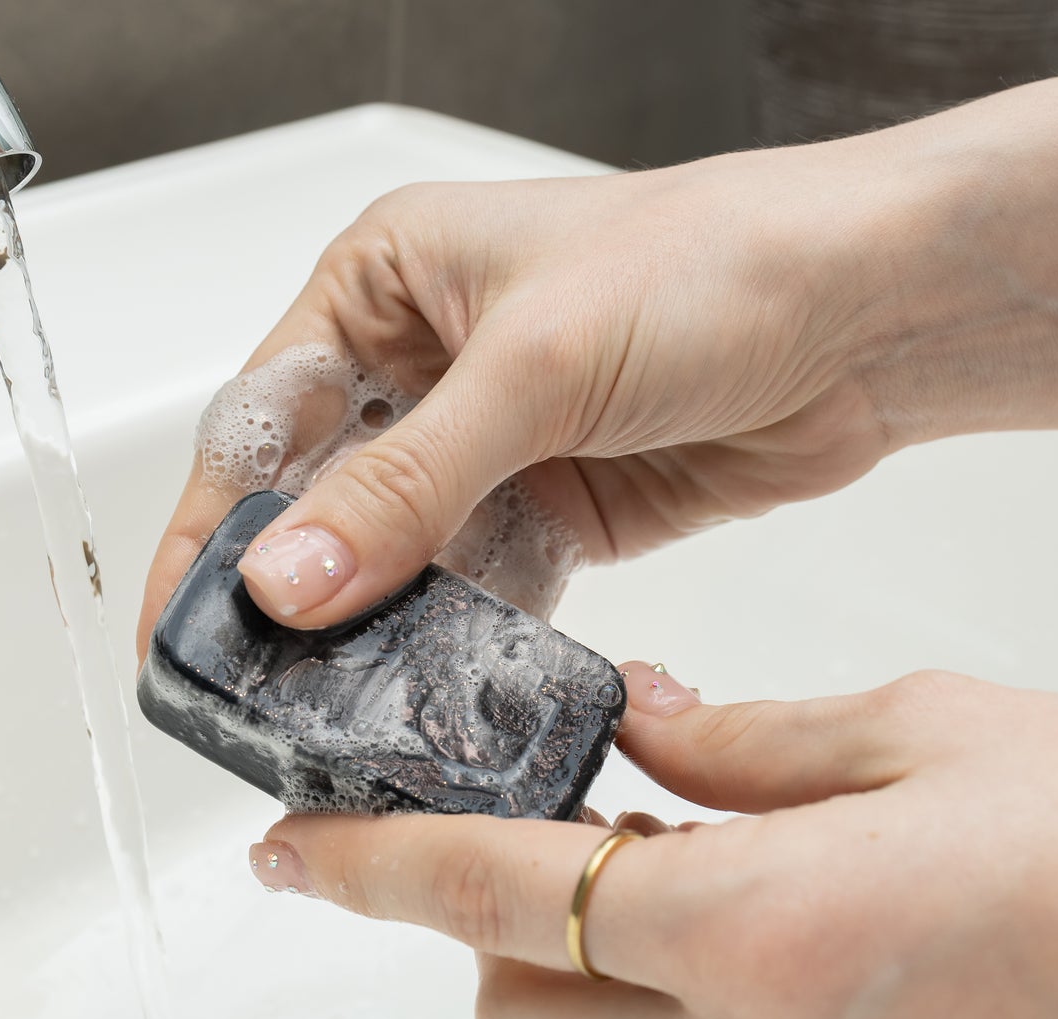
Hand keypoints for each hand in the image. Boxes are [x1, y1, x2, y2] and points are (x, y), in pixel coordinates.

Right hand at [139, 49, 1057, 655]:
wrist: (876, 314)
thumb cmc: (717, 264)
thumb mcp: (533, 368)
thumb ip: (404, 484)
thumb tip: (282, 583)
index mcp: (385, 282)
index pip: (262, 418)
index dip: (211, 528)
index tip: (181, 630)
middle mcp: (422, 361)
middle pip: (316, 499)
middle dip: (289, 596)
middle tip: (256, 695)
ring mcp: (486, 443)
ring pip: (390, 557)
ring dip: (368, 632)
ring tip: (333, 713)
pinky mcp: (547, 511)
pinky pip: (470, 592)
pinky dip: (451, 643)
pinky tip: (428, 694)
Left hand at [246, 663, 1057, 1018]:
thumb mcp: (940, 733)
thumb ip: (759, 741)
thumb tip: (653, 724)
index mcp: (760, 929)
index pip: (494, 895)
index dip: (370, 867)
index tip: (295, 851)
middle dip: (489, 940)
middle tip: (543, 840)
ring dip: (590, 989)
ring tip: (670, 882)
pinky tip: (766, 948)